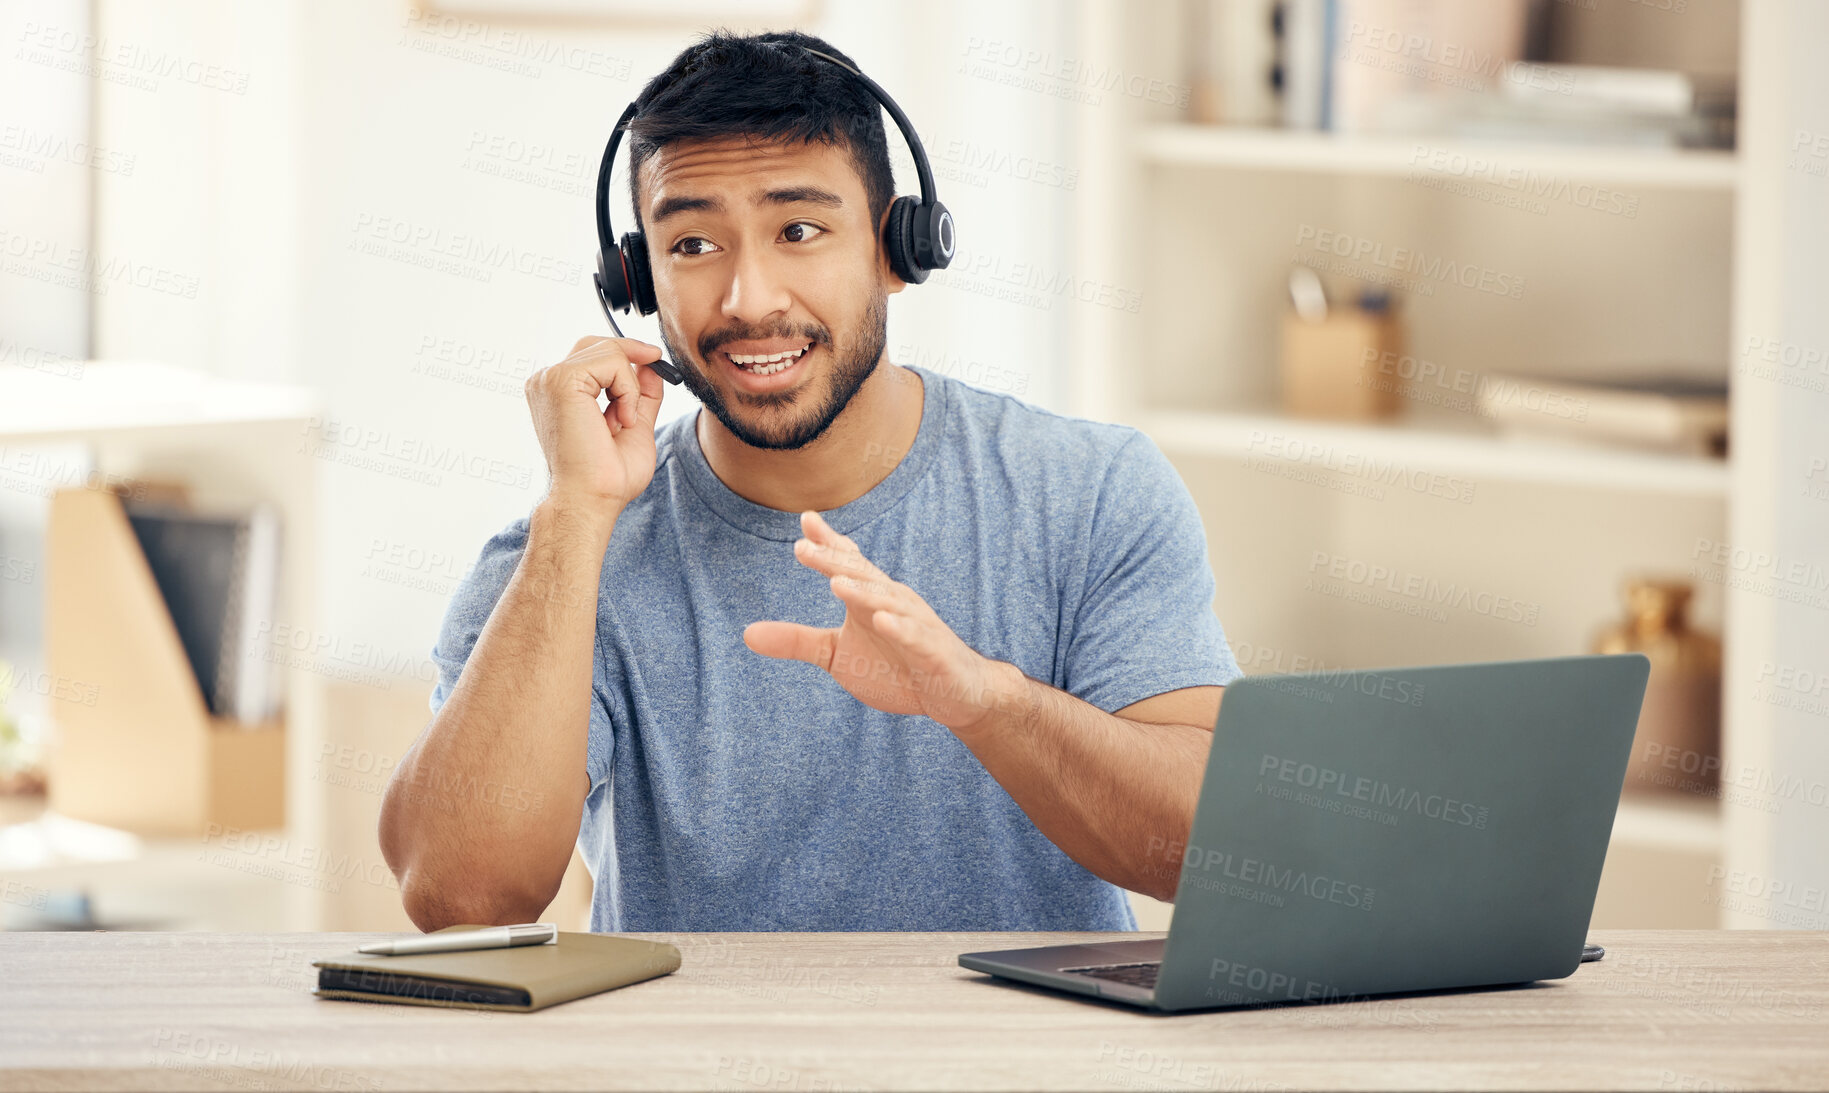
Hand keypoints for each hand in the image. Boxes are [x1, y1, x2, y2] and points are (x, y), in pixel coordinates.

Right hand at [524, 336, 666, 510]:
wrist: (591, 499)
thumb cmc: (607, 476)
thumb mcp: (634, 424)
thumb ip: (640, 394)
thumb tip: (652, 364)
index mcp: (557, 392)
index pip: (592, 353)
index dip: (627, 354)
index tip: (654, 361)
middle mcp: (547, 382)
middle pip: (598, 343)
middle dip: (633, 358)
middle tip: (652, 379)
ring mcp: (550, 379)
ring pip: (610, 351)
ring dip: (631, 386)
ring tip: (623, 422)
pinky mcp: (561, 380)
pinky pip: (613, 361)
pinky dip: (628, 389)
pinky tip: (620, 420)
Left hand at [741, 511, 1028, 733]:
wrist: (956, 694)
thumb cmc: (897, 667)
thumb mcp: (836, 655)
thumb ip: (796, 641)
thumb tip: (745, 633)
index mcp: (871, 598)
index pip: (848, 564)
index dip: (827, 543)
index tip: (804, 519)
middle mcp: (894, 603)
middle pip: (862, 576)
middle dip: (834, 561)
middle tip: (803, 547)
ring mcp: (917, 626)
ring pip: (888, 603)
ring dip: (863, 591)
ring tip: (835, 582)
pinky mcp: (934, 652)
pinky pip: (916, 638)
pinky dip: (900, 629)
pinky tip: (882, 621)